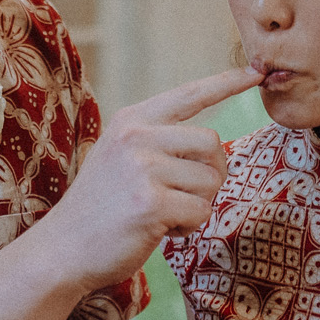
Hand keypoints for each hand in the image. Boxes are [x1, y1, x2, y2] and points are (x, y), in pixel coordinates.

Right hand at [36, 68, 259, 293]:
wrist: (63, 249)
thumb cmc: (100, 207)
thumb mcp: (120, 157)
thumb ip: (157, 142)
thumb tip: (214, 147)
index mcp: (131, 120)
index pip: (189, 94)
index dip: (226, 83)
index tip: (257, 70)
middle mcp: (137, 137)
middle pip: (212, 143)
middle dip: (212, 174)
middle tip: (189, 195)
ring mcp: (143, 169)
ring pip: (210, 180)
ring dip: (198, 204)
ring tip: (166, 214)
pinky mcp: (151, 203)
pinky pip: (201, 210)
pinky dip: (190, 226)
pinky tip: (163, 231)